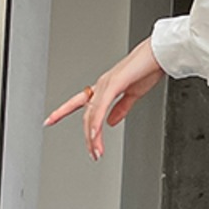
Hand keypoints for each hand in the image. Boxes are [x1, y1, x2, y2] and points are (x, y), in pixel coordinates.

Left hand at [42, 37, 165, 160]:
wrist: (158, 55)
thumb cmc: (148, 69)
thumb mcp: (134, 94)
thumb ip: (121, 109)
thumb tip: (110, 122)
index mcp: (105, 87)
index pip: (79, 102)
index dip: (63, 111)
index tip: (50, 120)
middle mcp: (102, 85)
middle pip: (87, 115)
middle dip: (88, 137)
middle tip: (92, 154)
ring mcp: (106, 84)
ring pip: (93, 114)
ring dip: (93, 136)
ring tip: (97, 152)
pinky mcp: (114, 84)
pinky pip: (102, 107)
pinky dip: (97, 122)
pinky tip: (95, 134)